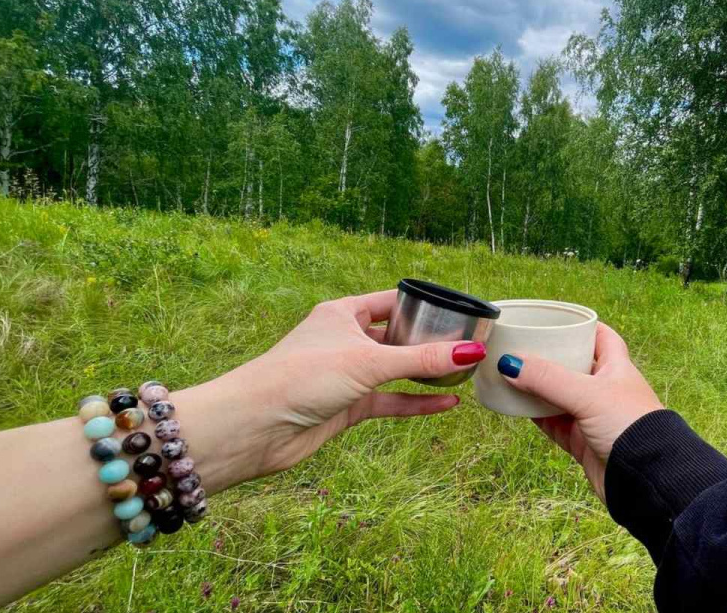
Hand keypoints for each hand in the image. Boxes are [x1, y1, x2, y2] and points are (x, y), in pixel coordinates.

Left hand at [198, 290, 483, 484]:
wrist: (254, 426)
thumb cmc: (301, 377)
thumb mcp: (369, 362)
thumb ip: (423, 359)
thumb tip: (472, 352)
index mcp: (342, 313)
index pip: (392, 301)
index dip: (424, 305)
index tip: (459, 313)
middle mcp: (344, 340)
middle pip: (396, 336)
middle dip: (430, 341)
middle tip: (469, 345)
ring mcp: (346, 375)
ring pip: (395, 371)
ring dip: (425, 374)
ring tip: (464, 374)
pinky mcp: (346, 407)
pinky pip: (390, 401)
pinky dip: (416, 403)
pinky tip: (447, 405)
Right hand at [498, 323, 661, 498]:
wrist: (645, 479)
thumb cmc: (630, 427)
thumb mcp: (588, 394)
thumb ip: (549, 379)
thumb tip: (510, 363)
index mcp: (617, 368)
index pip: (601, 337)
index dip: (582, 327)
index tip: (558, 319)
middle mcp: (606, 390)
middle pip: (574, 366)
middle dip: (550, 358)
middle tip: (523, 346)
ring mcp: (593, 417)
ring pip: (559, 396)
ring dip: (537, 388)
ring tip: (510, 374)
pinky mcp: (582, 442)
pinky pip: (553, 424)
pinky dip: (536, 416)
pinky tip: (516, 407)